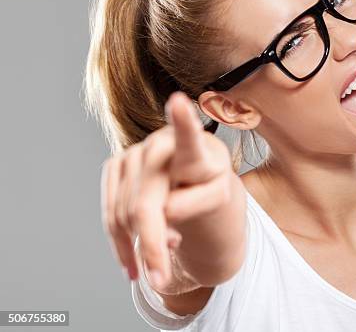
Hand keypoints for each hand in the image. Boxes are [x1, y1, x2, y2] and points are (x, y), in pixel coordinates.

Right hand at [100, 91, 232, 288]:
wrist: (195, 187)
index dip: (182, 122)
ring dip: (141, 246)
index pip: (190, 139)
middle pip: (146, 205)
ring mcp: (136, 154)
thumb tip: (163, 213)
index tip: (178, 101)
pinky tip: (138, 257)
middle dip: (152, 247)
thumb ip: (196, 203)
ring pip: (124, 214)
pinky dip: (122, 243)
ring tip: (166, 254)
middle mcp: (163, 145)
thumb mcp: (219, 201)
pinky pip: (110, 214)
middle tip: (161, 279)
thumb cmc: (211, 192)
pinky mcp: (116, 165)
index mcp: (198, 150)